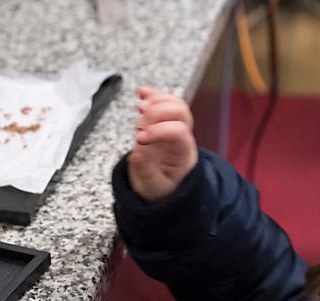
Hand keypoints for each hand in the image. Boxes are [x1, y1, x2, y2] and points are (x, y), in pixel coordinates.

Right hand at [128, 87, 197, 202]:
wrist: (162, 186)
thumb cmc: (160, 187)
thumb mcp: (152, 187)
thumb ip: (146, 172)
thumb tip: (136, 154)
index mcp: (183, 153)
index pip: (178, 131)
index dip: (159, 131)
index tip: (140, 139)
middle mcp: (182, 136)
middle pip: (180, 111)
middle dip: (159, 112)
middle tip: (141, 122)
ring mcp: (173, 126)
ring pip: (174, 103)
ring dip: (156, 100)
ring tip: (140, 107)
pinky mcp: (162, 122)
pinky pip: (163, 103)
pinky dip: (152, 96)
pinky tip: (140, 92)